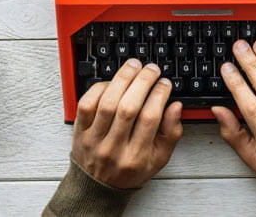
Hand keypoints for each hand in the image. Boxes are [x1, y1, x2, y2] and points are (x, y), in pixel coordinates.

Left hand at [72, 59, 183, 188]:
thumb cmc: (130, 170)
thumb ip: (171, 133)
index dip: (159, 95)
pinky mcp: (79, 131)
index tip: (165, 83)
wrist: (97, 188)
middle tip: (151, 69)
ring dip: (122, 79)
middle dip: (142, 82)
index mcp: (136, 157)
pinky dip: (99, 88)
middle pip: (128, 108)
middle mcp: (113, 149)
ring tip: (134, 66)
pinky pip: (86, 104)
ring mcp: (94, 140)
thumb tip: (176, 106)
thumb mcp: (159, 159)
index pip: (150, 119)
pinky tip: (112, 81)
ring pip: (107, 103)